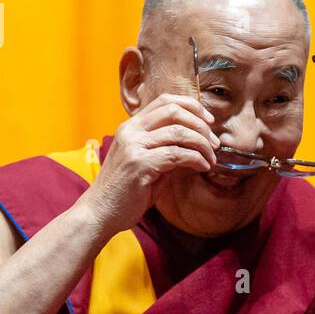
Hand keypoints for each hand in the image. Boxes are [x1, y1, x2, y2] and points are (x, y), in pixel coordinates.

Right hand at [82, 94, 217, 236]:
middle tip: (214, 143)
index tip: (209, 121)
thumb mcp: (147, 162)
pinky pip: (177, 154)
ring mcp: (133, 146)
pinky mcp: (139, 164)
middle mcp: (130, 131)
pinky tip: (202, 167)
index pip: (165, 101)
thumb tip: (198, 143)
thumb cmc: (125, 191)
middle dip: (201, 125)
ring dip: (202, 144)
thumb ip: (167, 149)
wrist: (100, 213)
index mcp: (131, 127)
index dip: (192, 106)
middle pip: (174, 110)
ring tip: (211, 159)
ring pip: (179, 132)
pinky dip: (196, 159)